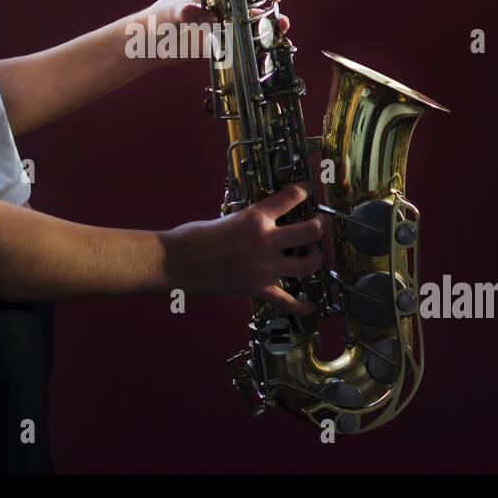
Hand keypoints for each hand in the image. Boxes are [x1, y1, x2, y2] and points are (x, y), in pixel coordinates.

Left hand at [146, 0, 290, 42]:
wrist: (156, 44)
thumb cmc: (162, 17)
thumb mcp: (173, 10)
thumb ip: (186, 10)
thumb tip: (201, 14)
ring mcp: (233, 15)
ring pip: (262, 8)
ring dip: (274, 12)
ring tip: (280, 20)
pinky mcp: (233, 36)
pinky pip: (256, 34)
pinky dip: (270, 34)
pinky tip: (278, 35)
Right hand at [158, 184, 324, 314]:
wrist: (177, 261)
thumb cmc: (193, 237)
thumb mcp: (227, 217)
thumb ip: (248, 220)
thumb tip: (260, 221)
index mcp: (256, 217)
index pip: (292, 196)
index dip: (306, 191)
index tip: (308, 191)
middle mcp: (265, 240)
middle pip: (311, 231)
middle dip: (320, 226)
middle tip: (319, 223)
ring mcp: (263, 266)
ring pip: (307, 264)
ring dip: (315, 259)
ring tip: (313, 255)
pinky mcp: (256, 287)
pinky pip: (287, 301)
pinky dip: (301, 306)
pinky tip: (310, 306)